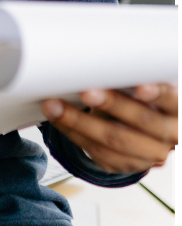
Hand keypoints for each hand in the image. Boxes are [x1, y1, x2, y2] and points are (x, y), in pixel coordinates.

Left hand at [42, 83, 180, 173]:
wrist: (144, 131)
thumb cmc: (142, 97)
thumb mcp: (146, 86)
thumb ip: (133, 79)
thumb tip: (104, 62)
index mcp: (178, 109)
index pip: (173, 101)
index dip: (158, 94)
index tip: (141, 87)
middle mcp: (169, 134)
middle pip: (141, 121)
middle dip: (111, 104)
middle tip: (87, 92)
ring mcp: (148, 154)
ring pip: (113, 140)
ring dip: (79, 121)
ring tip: (55, 105)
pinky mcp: (125, 164)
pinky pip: (96, 151)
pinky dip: (73, 132)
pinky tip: (58, 118)